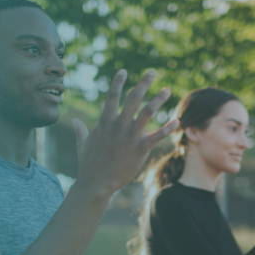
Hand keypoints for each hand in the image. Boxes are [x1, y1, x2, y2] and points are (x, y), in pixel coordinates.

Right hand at [71, 69, 179, 198]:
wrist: (95, 183)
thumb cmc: (88, 165)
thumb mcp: (82, 144)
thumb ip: (81, 130)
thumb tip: (76, 121)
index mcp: (105, 123)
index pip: (112, 96)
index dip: (118, 82)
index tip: (124, 71)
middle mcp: (118, 125)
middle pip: (133, 98)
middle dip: (143, 83)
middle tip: (152, 71)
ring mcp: (130, 136)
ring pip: (147, 112)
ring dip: (158, 99)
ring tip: (167, 90)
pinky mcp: (140, 149)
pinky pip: (157, 136)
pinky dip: (168, 128)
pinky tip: (178, 121)